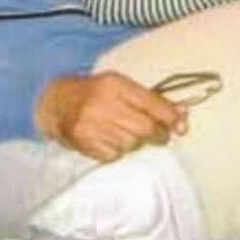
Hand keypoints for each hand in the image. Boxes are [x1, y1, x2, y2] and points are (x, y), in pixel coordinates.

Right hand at [35, 72, 186, 162]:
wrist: (55, 101)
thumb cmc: (96, 93)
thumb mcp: (122, 87)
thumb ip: (152, 100)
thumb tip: (184, 115)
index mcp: (115, 84)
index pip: (154, 105)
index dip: (171, 118)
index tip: (179, 126)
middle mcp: (103, 102)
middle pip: (147, 129)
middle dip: (157, 135)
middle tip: (156, 135)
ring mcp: (91, 123)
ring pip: (132, 144)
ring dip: (133, 142)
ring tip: (123, 133)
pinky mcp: (84, 140)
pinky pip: (114, 155)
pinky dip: (115, 151)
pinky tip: (107, 140)